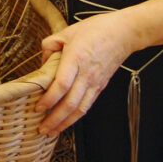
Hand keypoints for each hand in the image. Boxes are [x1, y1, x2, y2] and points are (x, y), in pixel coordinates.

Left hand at [34, 11, 133, 136]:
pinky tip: (67, 121)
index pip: (61, 85)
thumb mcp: (68, 31)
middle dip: (54, 119)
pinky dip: (76, 116)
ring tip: (52, 132)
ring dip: (65, 123)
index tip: (38, 107)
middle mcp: (86, 74)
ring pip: (80, 108)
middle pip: (70, 103)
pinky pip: (88, 105)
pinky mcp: (101, 86)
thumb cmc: (97, 29)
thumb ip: (50, 45)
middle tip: (42, 129)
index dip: (49, 99)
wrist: (124, 33)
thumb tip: (42, 62)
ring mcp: (95, 82)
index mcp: (76, 58)